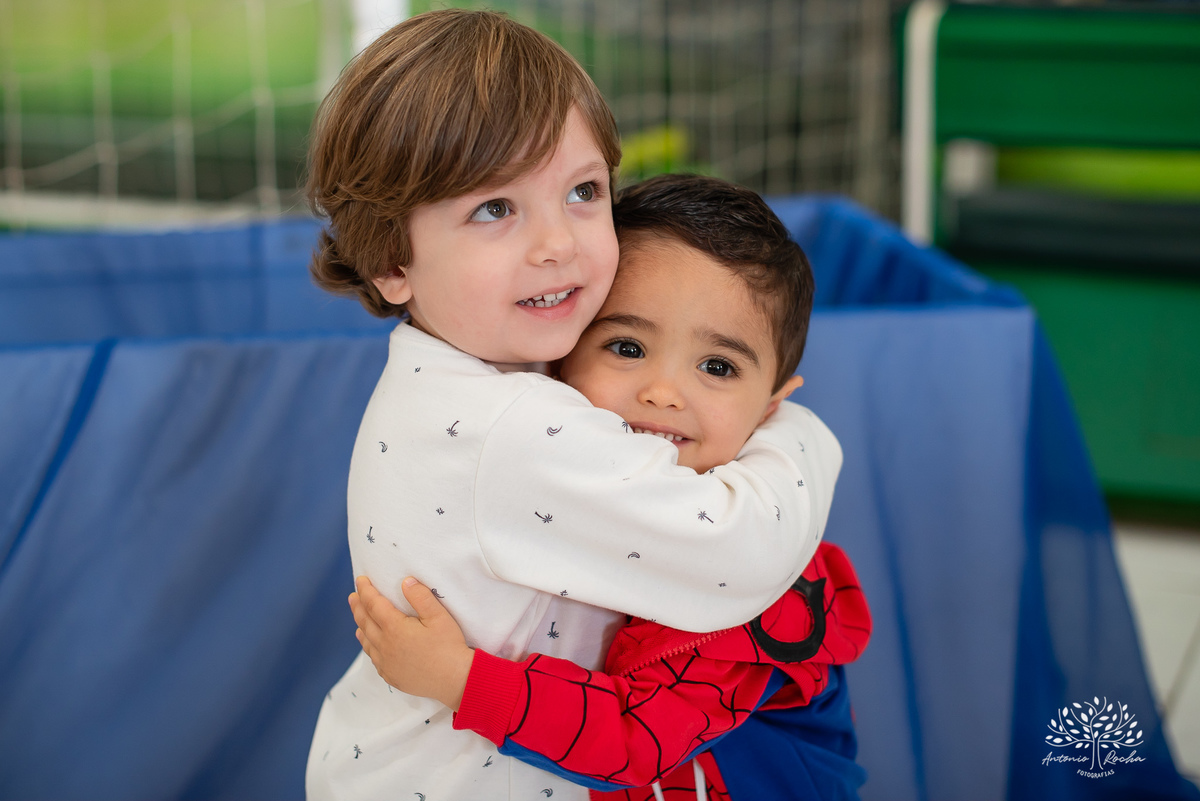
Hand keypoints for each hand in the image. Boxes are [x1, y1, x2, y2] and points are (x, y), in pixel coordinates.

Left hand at [350, 576, 473, 710]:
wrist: (455, 679)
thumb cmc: (449, 646)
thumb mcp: (439, 616)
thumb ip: (420, 597)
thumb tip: (405, 581)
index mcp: (395, 628)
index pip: (374, 604)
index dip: (366, 591)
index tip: (360, 580)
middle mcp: (385, 646)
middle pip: (365, 622)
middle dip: (358, 606)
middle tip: (353, 596)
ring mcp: (386, 663)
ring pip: (367, 641)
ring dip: (360, 626)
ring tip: (358, 617)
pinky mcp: (391, 676)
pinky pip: (374, 658)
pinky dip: (368, 646)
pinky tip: (369, 644)